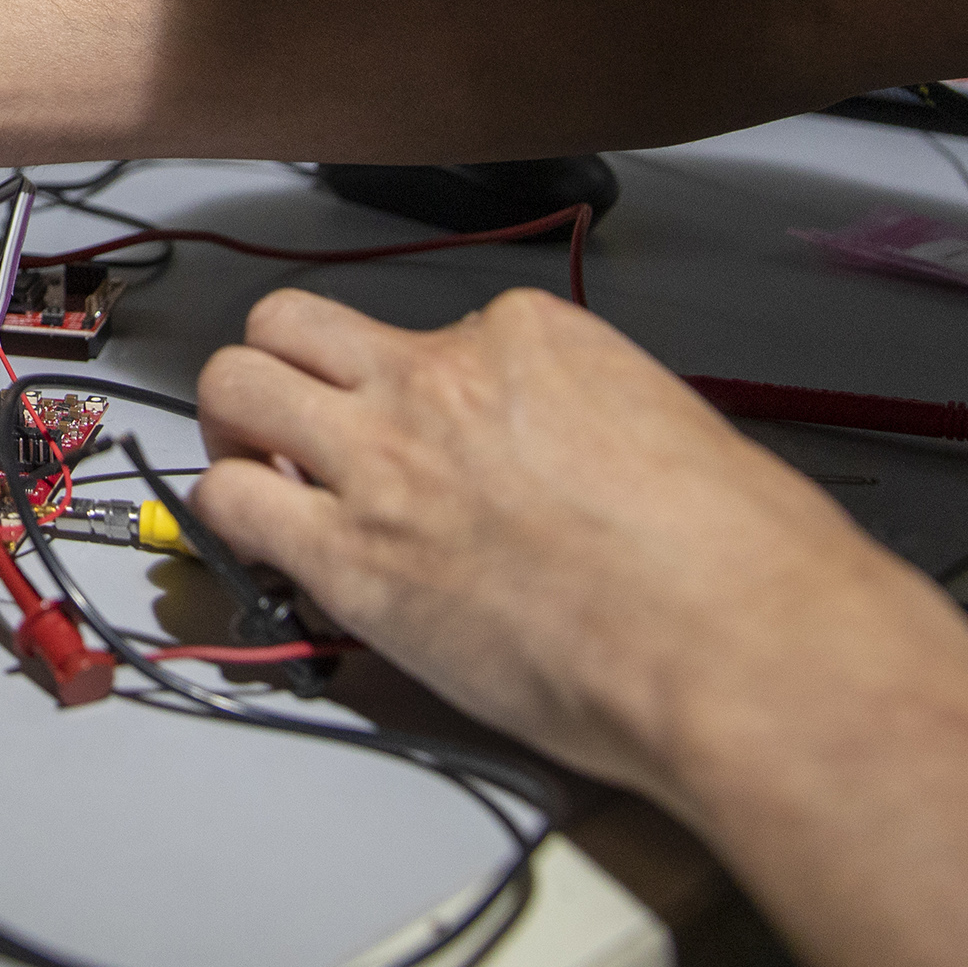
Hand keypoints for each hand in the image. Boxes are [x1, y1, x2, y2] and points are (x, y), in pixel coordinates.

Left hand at [190, 285, 962, 809]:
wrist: (734, 645)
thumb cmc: (738, 561)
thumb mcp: (668, 429)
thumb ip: (582, 422)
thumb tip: (554, 461)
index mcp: (527, 336)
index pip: (435, 329)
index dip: (425, 388)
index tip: (439, 439)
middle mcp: (437, 379)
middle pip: (293, 322)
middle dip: (281, 363)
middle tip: (290, 419)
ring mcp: (381, 461)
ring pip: (234, 383)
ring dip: (231, 423)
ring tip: (254, 468)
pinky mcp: (347, 556)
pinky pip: (231, 501)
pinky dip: (229, 518)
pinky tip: (261, 547)